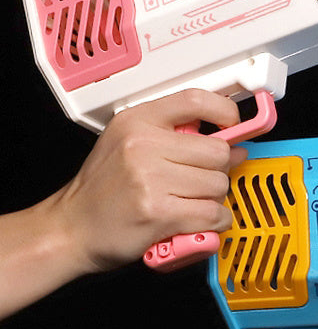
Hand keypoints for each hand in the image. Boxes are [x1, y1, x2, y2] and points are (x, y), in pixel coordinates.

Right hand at [51, 89, 247, 272]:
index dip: (225, 111)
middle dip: (219, 170)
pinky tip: (200, 221)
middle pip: (217, 152)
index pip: (195, 100)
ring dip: (214, 199)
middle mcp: (143, 145)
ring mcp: (150, 179)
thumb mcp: (130, 144)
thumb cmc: (105, 189)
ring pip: (218, 185)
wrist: (71, 228)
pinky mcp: (158, 213)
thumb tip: (235, 144)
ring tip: (192, 202)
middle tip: (203, 180)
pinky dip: (215, 222)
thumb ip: (177, 136)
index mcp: (138, 121)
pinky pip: (212, 214)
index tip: (232, 125)